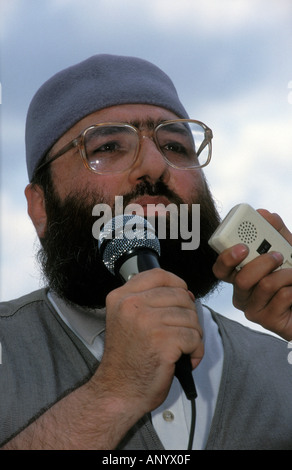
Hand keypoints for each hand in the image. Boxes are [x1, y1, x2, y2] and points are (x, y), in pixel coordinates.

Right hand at [95, 268, 202, 413]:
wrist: (118, 391)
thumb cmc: (126, 360)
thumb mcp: (126, 319)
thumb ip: (148, 301)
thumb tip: (184, 293)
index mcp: (121, 297)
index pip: (158, 275)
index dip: (177, 284)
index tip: (181, 297)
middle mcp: (131, 305)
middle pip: (180, 295)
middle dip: (188, 315)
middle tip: (181, 333)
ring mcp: (147, 321)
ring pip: (190, 317)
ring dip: (193, 335)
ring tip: (182, 349)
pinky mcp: (162, 340)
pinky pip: (194, 337)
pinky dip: (195, 351)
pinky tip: (184, 359)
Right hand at [212, 209, 291, 340]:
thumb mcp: (287, 249)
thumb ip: (276, 232)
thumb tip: (265, 213)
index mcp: (240, 275)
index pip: (221, 269)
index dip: (226, 258)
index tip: (242, 247)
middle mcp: (242, 293)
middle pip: (240, 279)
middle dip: (261, 264)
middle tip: (277, 255)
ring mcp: (253, 309)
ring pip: (263, 286)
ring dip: (286, 274)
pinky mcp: (268, 321)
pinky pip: (281, 297)